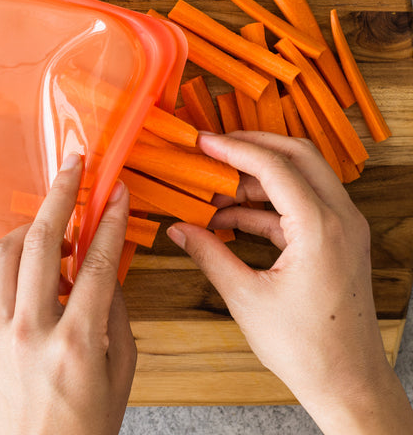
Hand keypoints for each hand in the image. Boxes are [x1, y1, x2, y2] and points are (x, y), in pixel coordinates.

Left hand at [0, 153, 135, 434]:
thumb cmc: (86, 426)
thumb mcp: (122, 368)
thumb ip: (115, 309)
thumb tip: (106, 263)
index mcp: (75, 344)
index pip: (96, 262)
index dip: (109, 219)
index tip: (116, 193)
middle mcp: (29, 332)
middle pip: (42, 241)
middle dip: (61, 193)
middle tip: (74, 165)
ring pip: (4, 252)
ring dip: (32, 226)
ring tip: (57, 228)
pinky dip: (17, 259)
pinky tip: (38, 264)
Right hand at [167, 131, 412, 434]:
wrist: (348, 383)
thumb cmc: (306, 348)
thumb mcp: (246, 298)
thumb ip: (209, 254)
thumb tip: (178, 229)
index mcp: (320, 228)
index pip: (274, 166)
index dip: (233, 149)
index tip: (204, 142)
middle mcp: (340, 218)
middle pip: (297, 155)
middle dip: (252, 147)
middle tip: (214, 150)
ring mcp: (344, 227)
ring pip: (300, 177)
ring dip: (257, 179)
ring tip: (215, 194)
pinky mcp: (338, 240)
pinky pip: (300, 205)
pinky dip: (267, 205)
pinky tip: (232, 218)